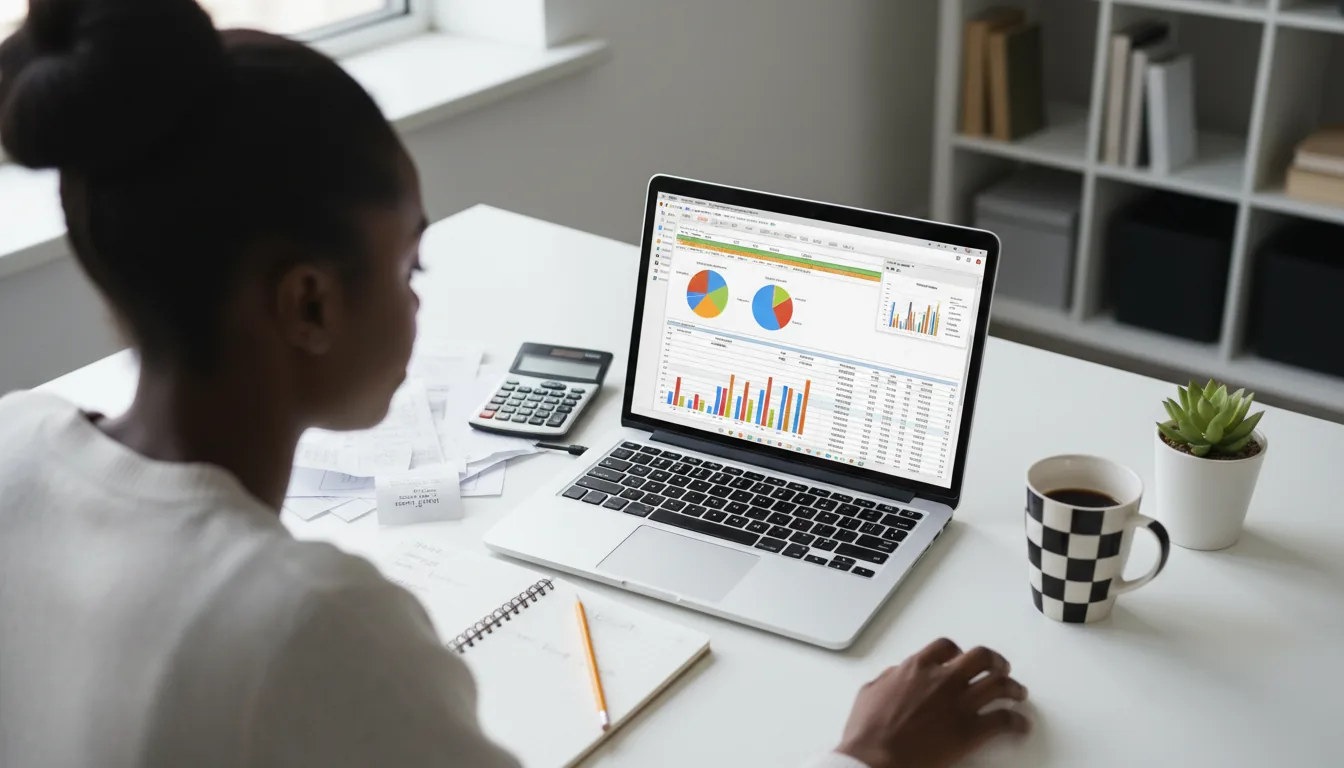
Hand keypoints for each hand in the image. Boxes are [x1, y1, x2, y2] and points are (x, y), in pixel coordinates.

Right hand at [836, 638, 1029, 767]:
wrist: (875, 760)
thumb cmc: (867, 731)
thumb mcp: (870, 691)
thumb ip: (890, 678)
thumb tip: (898, 674)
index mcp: (917, 668)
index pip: (946, 647)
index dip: (959, 651)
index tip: (963, 658)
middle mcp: (943, 680)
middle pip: (981, 658)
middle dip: (995, 661)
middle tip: (1000, 668)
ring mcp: (959, 704)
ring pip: (999, 685)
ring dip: (1013, 687)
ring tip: (1019, 693)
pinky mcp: (971, 731)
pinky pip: (1004, 720)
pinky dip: (1017, 722)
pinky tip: (1021, 725)